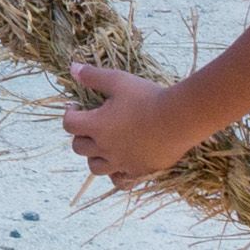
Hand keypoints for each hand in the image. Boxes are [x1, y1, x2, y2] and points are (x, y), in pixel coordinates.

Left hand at [61, 61, 199, 187]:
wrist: (180, 118)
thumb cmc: (148, 97)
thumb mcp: (118, 81)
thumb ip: (94, 76)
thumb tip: (72, 68)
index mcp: (97, 126)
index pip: (69, 124)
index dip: (70, 113)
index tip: (78, 106)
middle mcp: (105, 148)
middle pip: (78, 147)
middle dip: (81, 134)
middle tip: (93, 124)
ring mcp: (121, 162)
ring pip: (95, 167)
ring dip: (94, 156)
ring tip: (104, 144)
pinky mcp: (138, 171)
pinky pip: (119, 181)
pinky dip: (115, 174)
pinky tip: (121, 163)